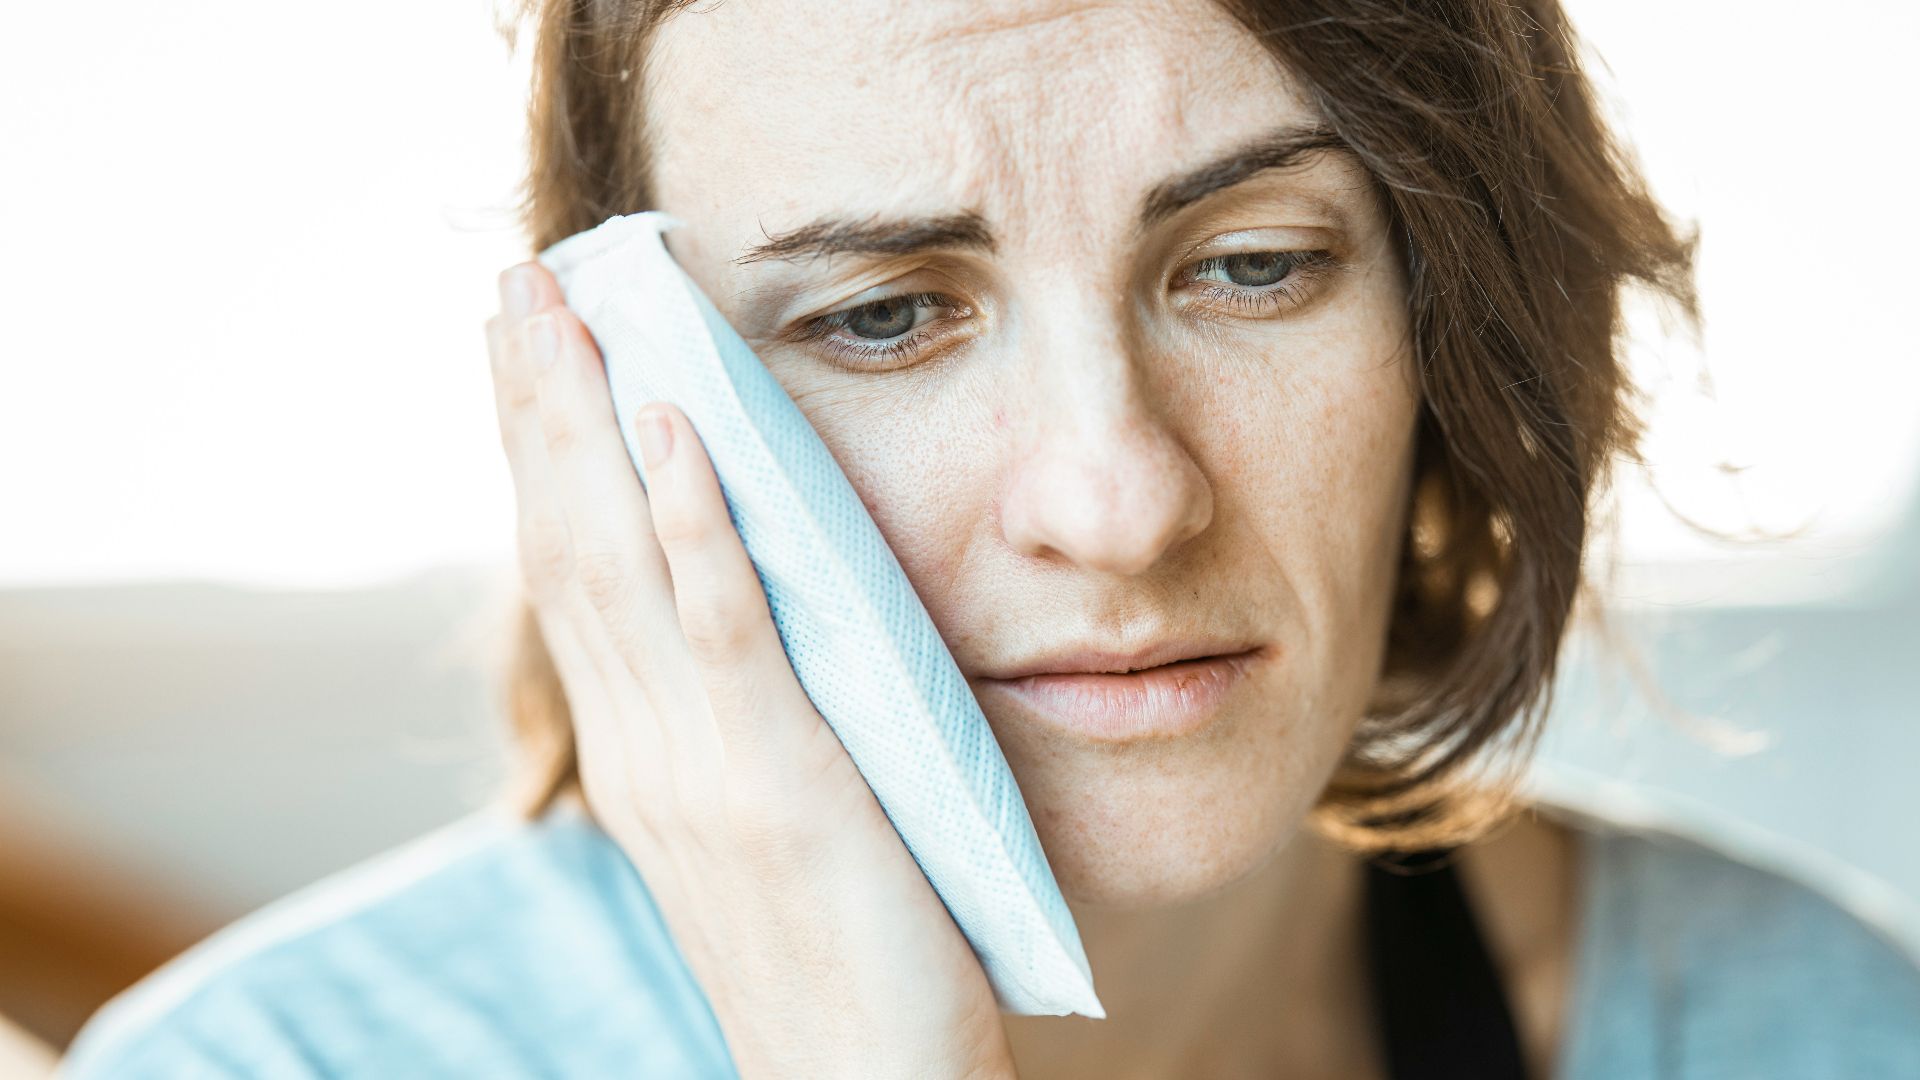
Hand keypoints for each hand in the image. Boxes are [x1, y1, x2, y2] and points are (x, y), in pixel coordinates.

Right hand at [484, 261, 1016, 1079]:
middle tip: (516, 280)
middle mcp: (645, 749)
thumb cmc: (832, 959)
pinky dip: (690, 520)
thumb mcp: (761, 825)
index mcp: (642, 756)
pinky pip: (725, 629)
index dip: (540, 454)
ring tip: (562, 309)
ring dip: (585, 423)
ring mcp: (701, 764)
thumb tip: (740, 626)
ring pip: (618, 561)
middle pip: (566, 542)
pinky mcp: (782, 782)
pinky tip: (669, 426)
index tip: (524, 347)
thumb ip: (735, 724)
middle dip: (537, 405)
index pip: (571, 574)